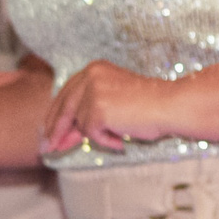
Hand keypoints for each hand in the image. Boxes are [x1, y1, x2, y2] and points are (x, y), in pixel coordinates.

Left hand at [40, 60, 175, 155]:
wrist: (171, 105)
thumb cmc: (148, 106)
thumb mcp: (112, 103)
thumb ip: (86, 113)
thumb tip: (58, 138)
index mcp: (94, 69)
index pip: (66, 94)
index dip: (55, 116)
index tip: (48, 134)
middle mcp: (90, 75)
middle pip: (64, 108)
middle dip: (56, 131)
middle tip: (48, 149)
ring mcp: (93, 91)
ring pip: (80, 124)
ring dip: (98, 135)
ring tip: (121, 131)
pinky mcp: (97, 109)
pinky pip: (92, 134)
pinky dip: (106, 140)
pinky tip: (122, 137)